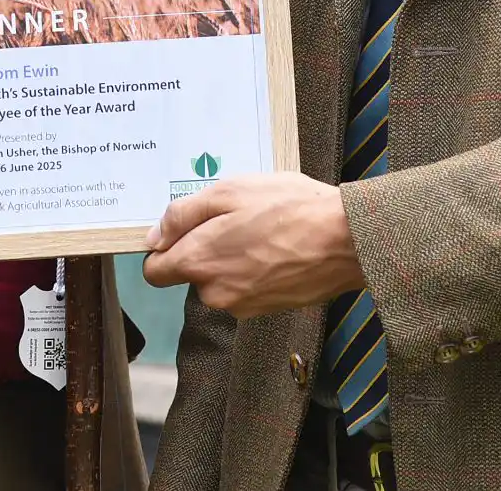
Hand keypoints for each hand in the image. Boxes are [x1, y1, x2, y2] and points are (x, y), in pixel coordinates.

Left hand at [141, 173, 363, 318]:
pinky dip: (255, 270)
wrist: (347, 240)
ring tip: (262, 229)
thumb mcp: (228, 192)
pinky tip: (278, 246)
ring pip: (220, 281)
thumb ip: (182, 216)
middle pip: (191, 274)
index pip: (155, 272)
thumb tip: (153, 238)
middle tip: (235, 218)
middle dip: (204, 249)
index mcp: (200, 263)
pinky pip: (246, 288)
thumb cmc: (287, 207)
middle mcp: (216, 293)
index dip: (163, 248)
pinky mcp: (269, 310)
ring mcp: (244, 306)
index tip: (184, 229)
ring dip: (232, 258)